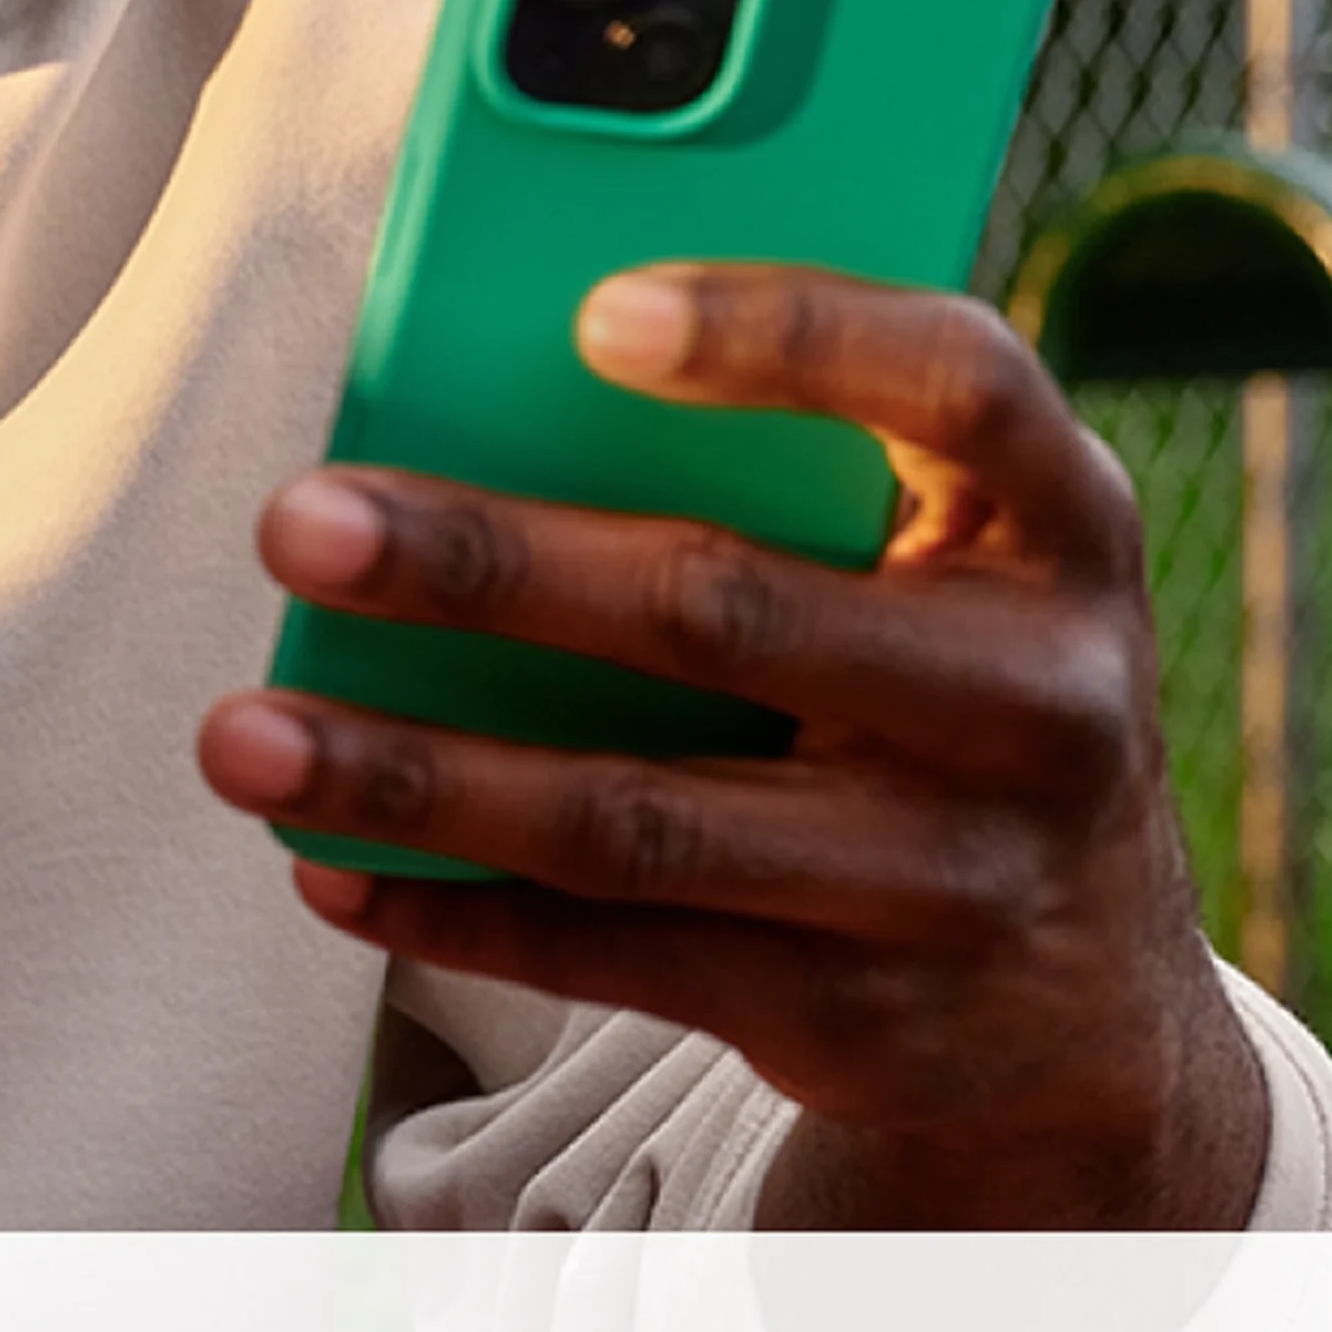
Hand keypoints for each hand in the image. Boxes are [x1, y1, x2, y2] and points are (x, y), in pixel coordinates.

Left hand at [195, 262, 1268, 1228]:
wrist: (1089, 1007)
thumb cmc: (948, 691)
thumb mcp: (947, 566)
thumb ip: (796, 474)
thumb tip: (477, 388)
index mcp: (1060, 528)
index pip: (958, 382)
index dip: (787, 338)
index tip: (594, 314)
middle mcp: (1037, 701)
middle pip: (721, 607)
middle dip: (482, 566)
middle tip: (297, 522)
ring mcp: (952, 876)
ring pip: (634, 815)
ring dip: (412, 776)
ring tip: (242, 736)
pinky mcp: (858, 1016)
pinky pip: (614, 955)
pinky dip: (451, 910)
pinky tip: (326, 864)